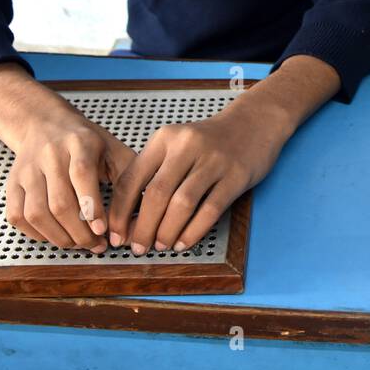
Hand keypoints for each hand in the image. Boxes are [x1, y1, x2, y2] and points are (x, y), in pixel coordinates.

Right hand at [3, 105, 138, 251]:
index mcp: (79, 143)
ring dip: (59, 237)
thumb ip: (129, 180)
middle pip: (59, 202)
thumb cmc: (88, 143)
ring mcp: (27, 170)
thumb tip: (139, 218)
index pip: (82, 175)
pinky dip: (36, 234)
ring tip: (78, 244)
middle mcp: (49, 155)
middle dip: (80, 232)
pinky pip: (18, 216)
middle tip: (96, 245)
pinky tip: (55, 236)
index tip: (103, 230)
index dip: (91, 206)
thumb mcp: (115, 150)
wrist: (46, 124)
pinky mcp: (12, 184)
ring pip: (36, 213)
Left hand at [106, 97, 288, 254]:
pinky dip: (193, 231)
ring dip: (167, 231)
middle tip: (138, 247)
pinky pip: (210, 209)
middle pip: (156, 194)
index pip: (133, 178)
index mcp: (165, 138)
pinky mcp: (236, 175)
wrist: (254, 122)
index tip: (115, 233)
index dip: (120, 211)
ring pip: (182, 203)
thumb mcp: (177, 144)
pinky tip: (184, 242)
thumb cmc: (209, 140)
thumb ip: (155, 172)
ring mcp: (214, 160)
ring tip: (161, 246)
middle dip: (143, 227)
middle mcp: (187, 146)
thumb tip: (131, 217)